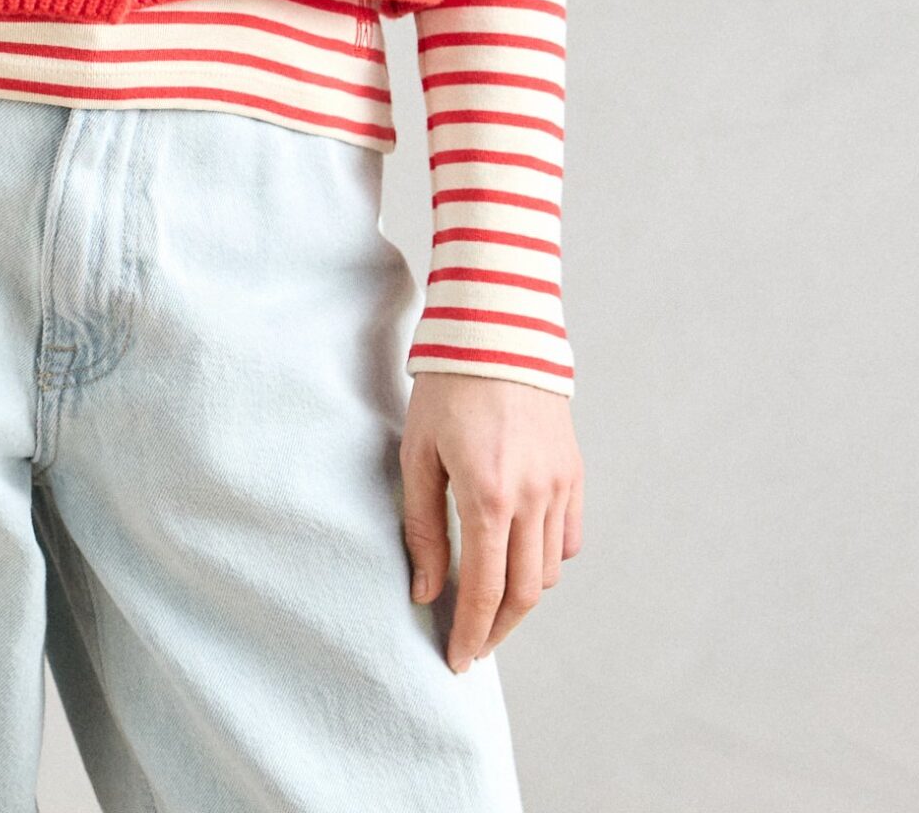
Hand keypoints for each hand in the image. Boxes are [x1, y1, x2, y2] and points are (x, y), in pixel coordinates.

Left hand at [401, 374, 582, 673]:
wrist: (498, 330)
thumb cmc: (446, 388)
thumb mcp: (418, 454)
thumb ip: (423, 527)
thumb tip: (426, 592)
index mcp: (488, 496)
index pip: (484, 590)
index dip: (472, 633)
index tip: (458, 661)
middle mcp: (532, 498)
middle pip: (522, 593)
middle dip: (497, 628)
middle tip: (473, 645)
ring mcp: (559, 486)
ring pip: (547, 570)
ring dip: (520, 595)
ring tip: (489, 601)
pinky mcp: (573, 472)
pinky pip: (566, 538)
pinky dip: (545, 560)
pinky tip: (519, 558)